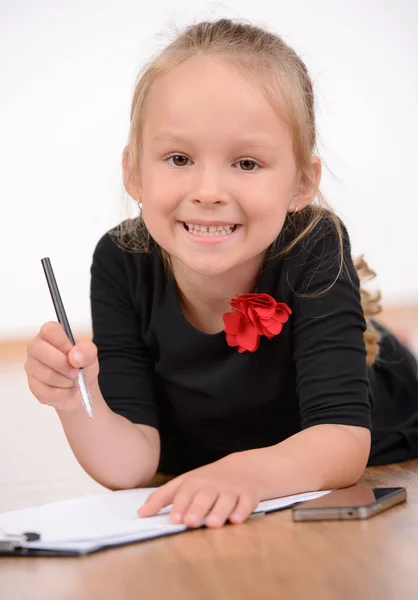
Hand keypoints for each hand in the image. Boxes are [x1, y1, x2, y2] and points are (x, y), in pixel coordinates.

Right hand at [25, 321, 99, 411]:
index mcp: (50, 335)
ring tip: (73, 380)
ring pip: (46, 374)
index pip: (49, 330)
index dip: (63, 343)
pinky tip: (67, 389)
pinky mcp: (33, 386)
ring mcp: (32, 367)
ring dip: (66, 381)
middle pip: (40, 350)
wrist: (80, 389)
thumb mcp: (91, 356)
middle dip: (63, 364)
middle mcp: (36, 348)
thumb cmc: (82, 366)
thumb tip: (74, 356)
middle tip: (76, 371)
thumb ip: (87, 351)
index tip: (73, 353)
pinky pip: (47, 391)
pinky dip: (64, 393)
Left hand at [137, 454, 260, 528]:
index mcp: (195, 482)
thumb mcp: (185, 483)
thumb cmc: (209, 480)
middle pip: (204, 496)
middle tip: (190, 521)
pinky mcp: (249, 495)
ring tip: (212, 523)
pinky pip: (246, 502)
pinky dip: (242, 510)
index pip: (185, 492)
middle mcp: (212, 485)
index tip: (174, 518)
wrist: (245, 468)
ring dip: (219, 511)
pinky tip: (236, 519)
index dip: (179, 505)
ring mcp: (232, 489)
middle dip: (197, 508)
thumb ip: (162, 497)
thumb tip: (141, 513)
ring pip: (225, 500)